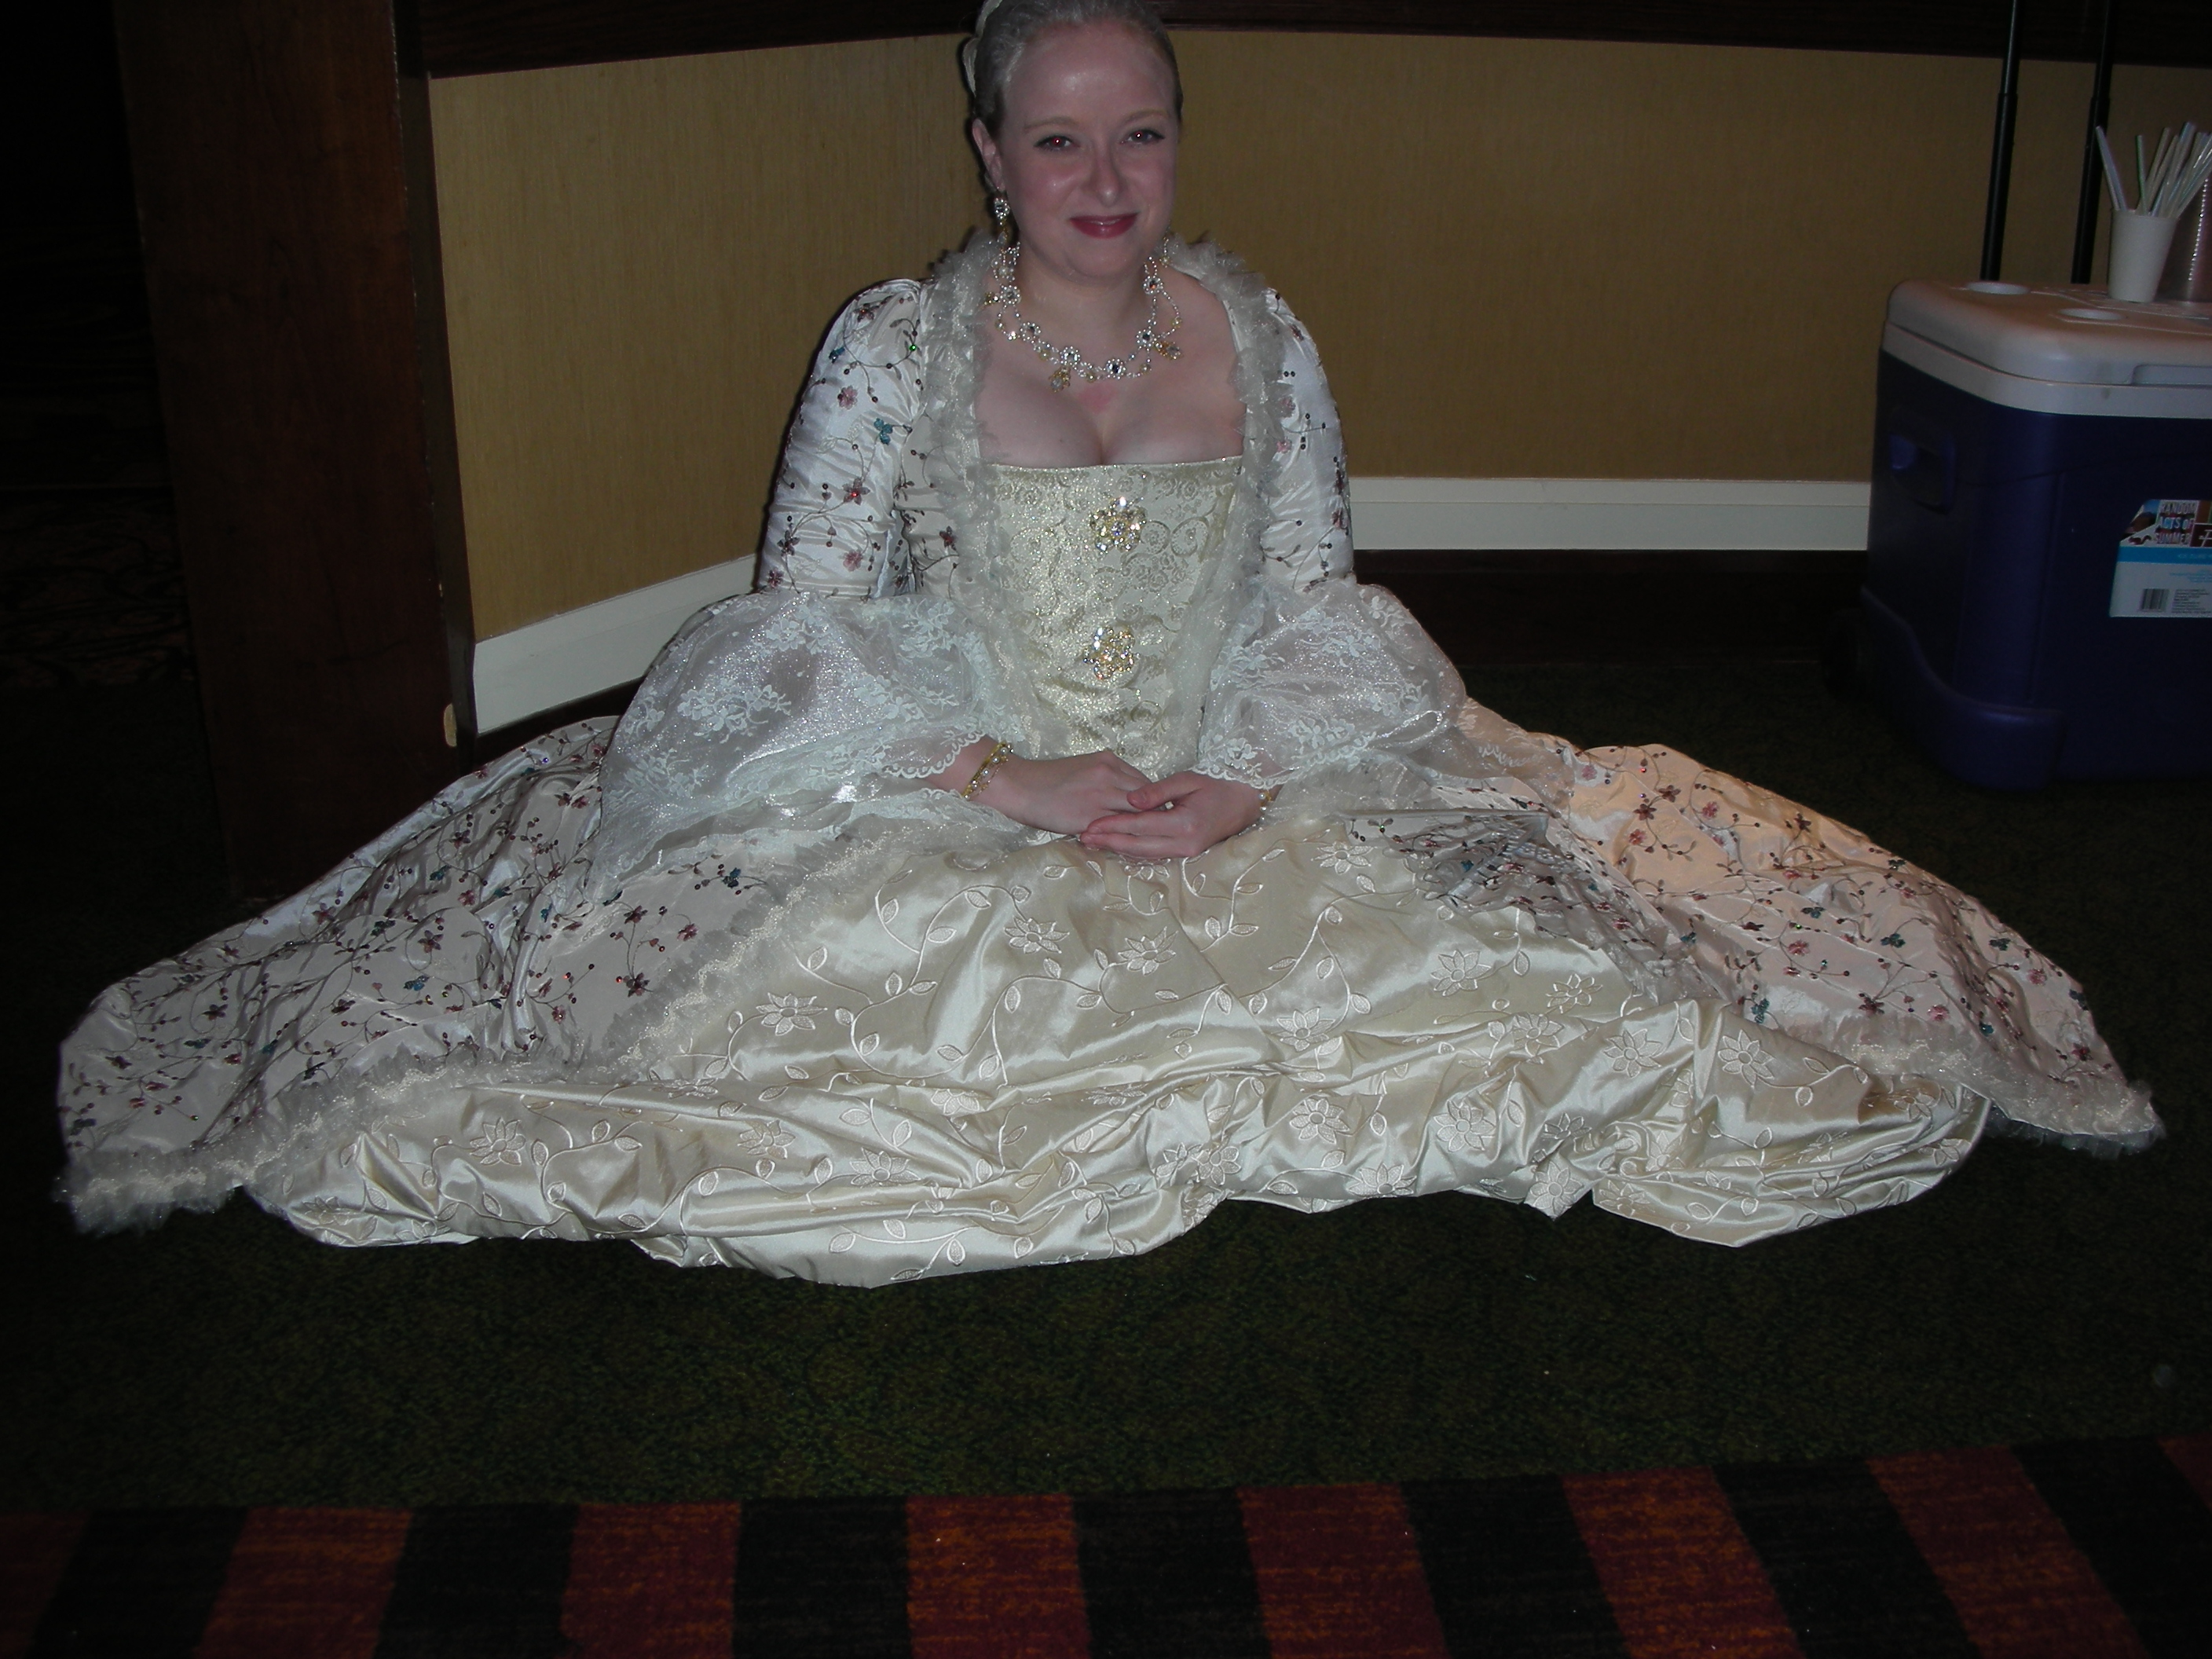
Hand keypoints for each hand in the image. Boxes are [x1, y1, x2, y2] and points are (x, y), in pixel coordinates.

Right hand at [936, 740, 1151, 835]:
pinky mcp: (1090, 816)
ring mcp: (1100, 795)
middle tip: (1164, 833)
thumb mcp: (1085, 768)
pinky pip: (1116, 829)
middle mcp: (1109, 774)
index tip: (1159, 816)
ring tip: (1151, 843)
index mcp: (1109, 761)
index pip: (1146, 783)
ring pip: (1137, 814)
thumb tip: (1131, 800)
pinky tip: (1128, 846)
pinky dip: (1125, 837)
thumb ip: (1110, 780)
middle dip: (1157, 816)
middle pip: (1148, 798)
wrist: (1020, 786)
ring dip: (1145, 829)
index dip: (1154, 802)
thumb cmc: (1049, 780)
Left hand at [1078, 772, 1267, 859]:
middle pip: (1137, 846)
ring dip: (1117, 849)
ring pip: (1143, 854)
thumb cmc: (1216, 788)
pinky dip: (1132, 850)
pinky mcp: (1185, 854)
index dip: (1113, 826)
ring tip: (1093, 843)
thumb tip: (1131, 799)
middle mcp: (1184, 843)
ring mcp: (1185, 853)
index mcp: (1184, 823)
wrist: (1243, 805)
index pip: (1139, 826)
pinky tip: (1115, 845)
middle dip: (1108, 843)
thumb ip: (1158, 790)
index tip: (1089, 824)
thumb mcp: (1188, 780)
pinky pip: (1152, 854)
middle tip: (1083, 838)